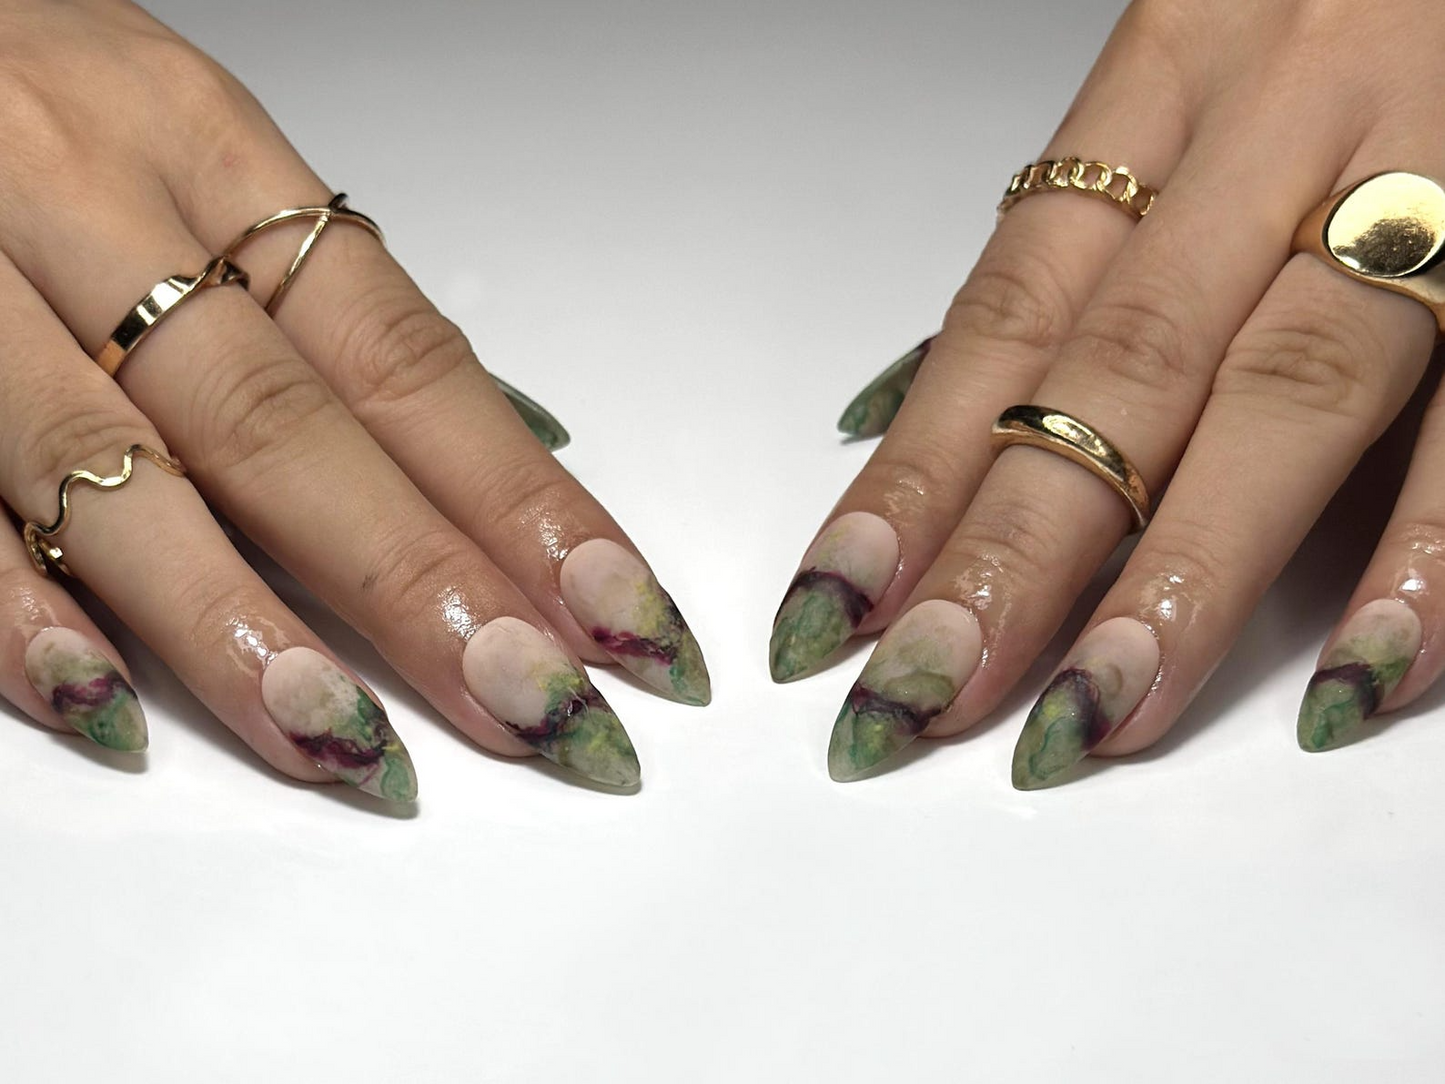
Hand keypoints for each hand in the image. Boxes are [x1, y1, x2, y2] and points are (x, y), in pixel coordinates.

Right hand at [0, 0, 709, 800]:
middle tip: (534, 704)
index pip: (404, 360)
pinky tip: (109, 703)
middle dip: (421, 585)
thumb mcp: (206, 157)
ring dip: (240, 628)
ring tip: (351, 745)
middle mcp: (95, 212)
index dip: (521, 500)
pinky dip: (18, 611)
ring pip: (115, 476)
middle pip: (288, 430)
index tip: (621, 614)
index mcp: (210, 156)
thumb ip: (344, 312)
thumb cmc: (46, 102)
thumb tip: (527, 437)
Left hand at [771, 0, 1443, 784]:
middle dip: (1017, 550)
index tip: (839, 605)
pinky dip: (1422, 553)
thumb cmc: (1321, 15)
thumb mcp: (1167, 100)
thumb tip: (888, 409)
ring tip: (1093, 712)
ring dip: (1183, 572)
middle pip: (1123, 372)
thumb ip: (1052, 264)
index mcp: (1161, 91)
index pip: (1006, 314)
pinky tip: (1350, 671)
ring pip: (1287, 394)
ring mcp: (1427, 187)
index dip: (916, 471)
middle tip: (929, 689)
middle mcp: (1277, 135)